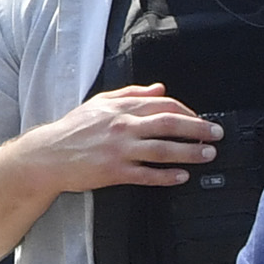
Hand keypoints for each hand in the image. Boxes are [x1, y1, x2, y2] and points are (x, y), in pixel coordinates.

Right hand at [32, 84, 220, 193]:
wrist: (48, 154)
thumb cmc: (73, 130)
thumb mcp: (100, 102)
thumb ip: (131, 93)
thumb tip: (159, 88)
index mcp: (121, 107)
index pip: (163, 104)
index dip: (188, 111)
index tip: (200, 119)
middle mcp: (123, 126)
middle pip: (170, 124)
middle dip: (199, 129)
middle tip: (216, 134)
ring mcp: (120, 150)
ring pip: (164, 149)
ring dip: (190, 152)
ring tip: (208, 154)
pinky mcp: (115, 171)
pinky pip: (147, 174)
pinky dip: (167, 176)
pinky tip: (182, 176)